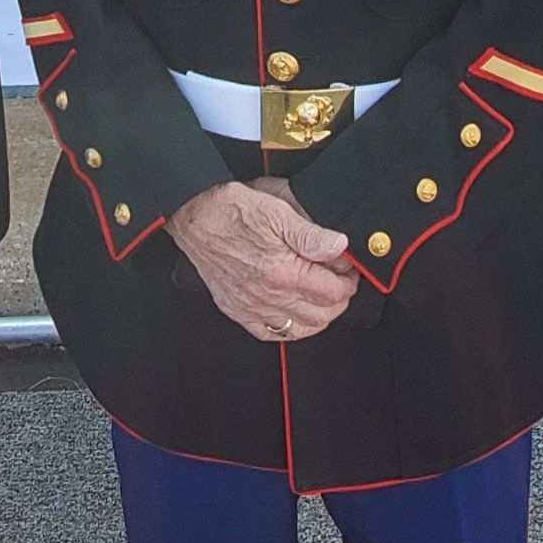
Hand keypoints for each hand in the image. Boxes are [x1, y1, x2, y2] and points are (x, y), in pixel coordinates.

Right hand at [165, 181, 358, 341]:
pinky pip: (270, 333)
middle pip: (321, 315)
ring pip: (300, 329)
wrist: (193, 213)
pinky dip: (289, 328)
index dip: (349, 281)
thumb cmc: (230, 208)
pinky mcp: (236, 309)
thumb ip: (312, 234)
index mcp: (282, 273)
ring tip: (322, 295)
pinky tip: (294, 313)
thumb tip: (340, 247)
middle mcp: (267, 296)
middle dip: (339, 299)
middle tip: (340, 280)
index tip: (349, 270)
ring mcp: (250, 307)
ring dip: (318, 315)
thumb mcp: (277, 209)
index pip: (333, 293)